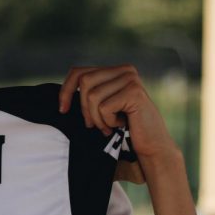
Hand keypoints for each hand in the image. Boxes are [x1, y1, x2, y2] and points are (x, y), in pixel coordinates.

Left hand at [58, 65, 177, 159]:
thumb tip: (62, 94)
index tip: (62, 110)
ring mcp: (130, 79)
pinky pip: (104, 107)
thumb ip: (90, 93)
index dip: (66, 90)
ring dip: (97, 118)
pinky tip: (121, 124)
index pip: (79, 72)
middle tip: (93, 125)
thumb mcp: (104, 105)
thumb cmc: (126, 127)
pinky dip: (108, 121)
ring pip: (92, 97)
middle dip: (84, 108)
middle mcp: (125, 70)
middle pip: (84, 82)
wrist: (152, 145)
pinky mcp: (134, 92)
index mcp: (116, 70)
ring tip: (109, 126)